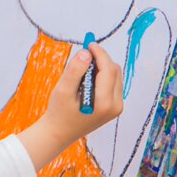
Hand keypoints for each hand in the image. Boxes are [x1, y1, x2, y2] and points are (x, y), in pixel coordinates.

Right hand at [18, 43, 123, 170]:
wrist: (60, 133)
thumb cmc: (59, 112)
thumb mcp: (63, 90)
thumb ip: (75, 71)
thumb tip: (86, 53)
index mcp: (104, 103)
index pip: (108, 70)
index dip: (100, 53)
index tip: (89, 43)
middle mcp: (115, 105)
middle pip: (114, 71)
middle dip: (100, 59)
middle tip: (83, 55)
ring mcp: (117, 107)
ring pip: (115, 75)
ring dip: (101, 67)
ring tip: (83, 71)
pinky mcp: (114, 107)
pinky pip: (113, 83)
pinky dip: (102, 76)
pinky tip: (87, 80)